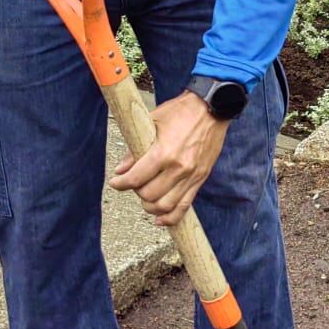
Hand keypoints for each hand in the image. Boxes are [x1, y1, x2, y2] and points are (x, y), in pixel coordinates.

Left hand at [110, 92, 227, 226]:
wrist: (212, 108)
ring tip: (145, 199)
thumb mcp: (153, 122)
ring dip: (150, 207)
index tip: (115, 182)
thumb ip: (136, 148)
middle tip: (133, 184)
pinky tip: (159, 219)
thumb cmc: (182, 111)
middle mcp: (179, 168)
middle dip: (136, 192)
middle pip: (149, 195)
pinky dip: (170, 218)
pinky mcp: (200, 179)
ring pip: (165, 206)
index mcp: (164, 152)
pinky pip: (184, 207)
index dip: (121, 183)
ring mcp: (191, 176)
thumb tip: (121, 169)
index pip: (136, 179)